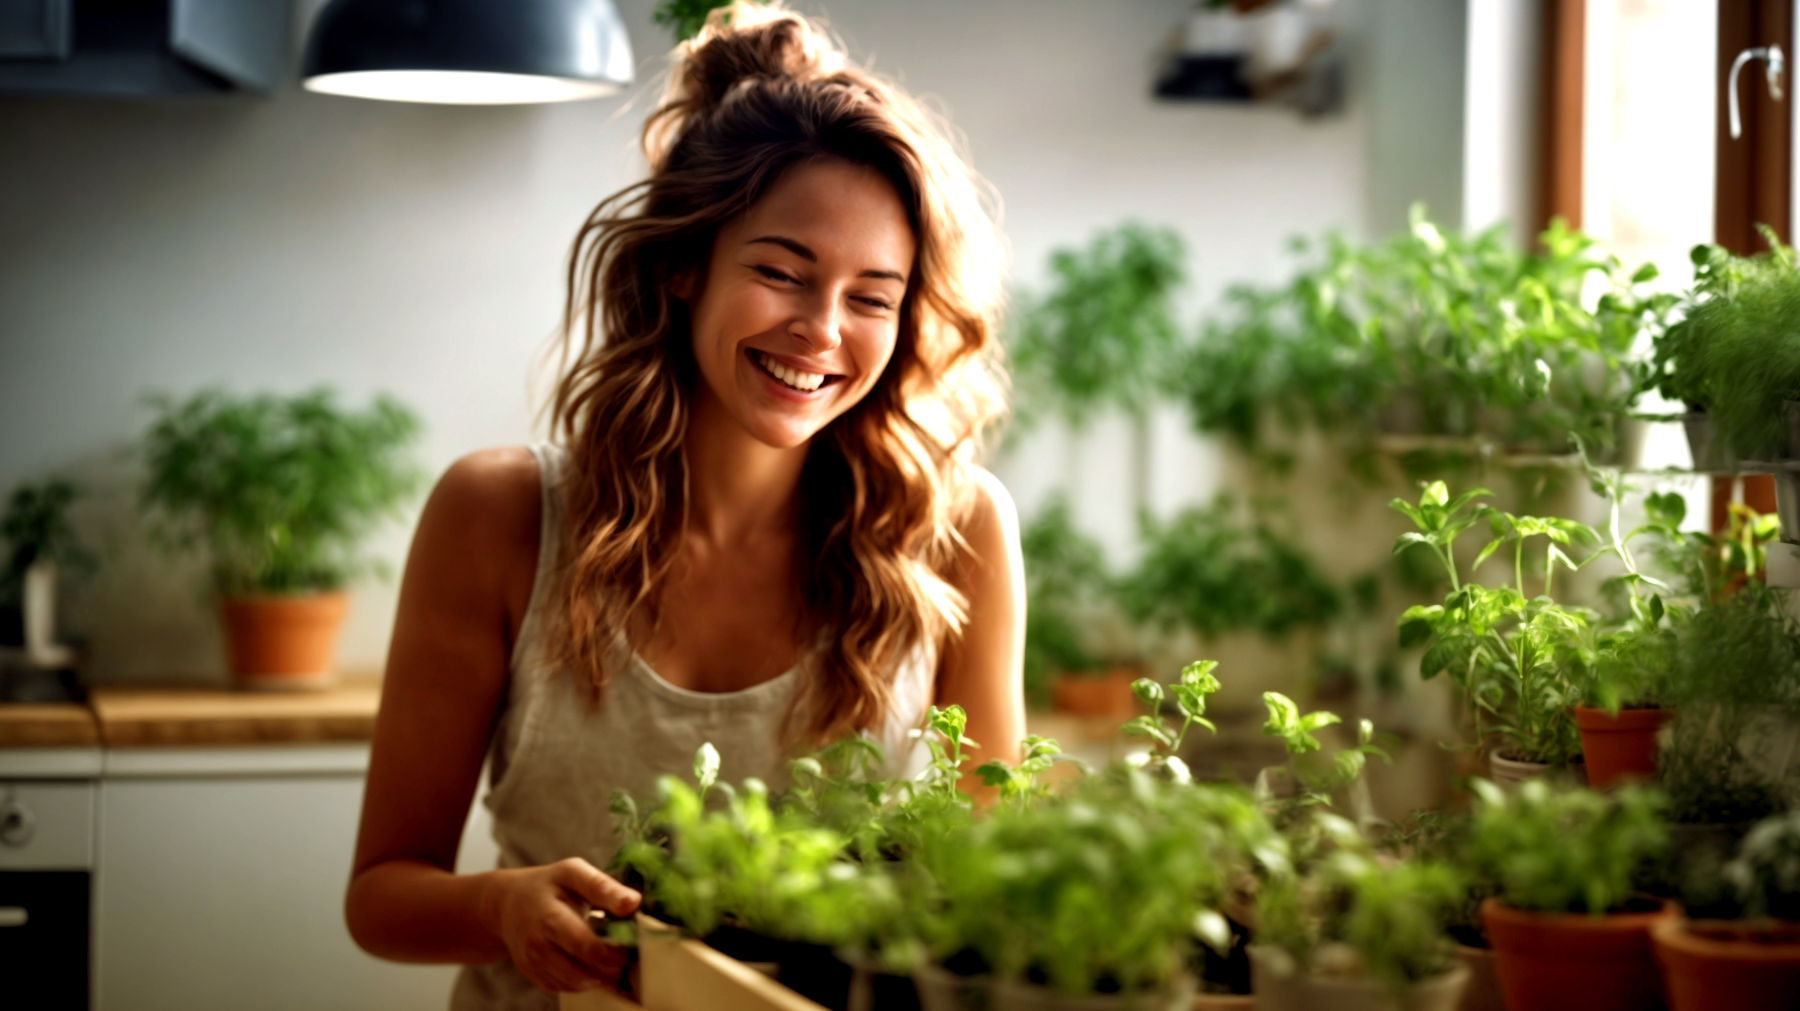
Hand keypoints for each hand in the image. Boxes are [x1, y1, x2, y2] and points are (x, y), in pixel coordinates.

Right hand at [485, 857, 641, 993]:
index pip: (583, 945)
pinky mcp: (535, 978)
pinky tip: (599, 968)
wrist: (506, 906)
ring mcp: (534, 965)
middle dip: (611, 968)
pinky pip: (566, 989)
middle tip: (632, 957)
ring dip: (601, 979)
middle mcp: (537, 946)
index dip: (612, 951)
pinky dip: (587, 983)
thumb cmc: (548, 885)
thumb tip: (633, 903)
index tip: (633, 945)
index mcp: (549, 917)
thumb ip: (601, 886)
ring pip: (575, 985)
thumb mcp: (572, 872)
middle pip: (581, 971)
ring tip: (618, 962)